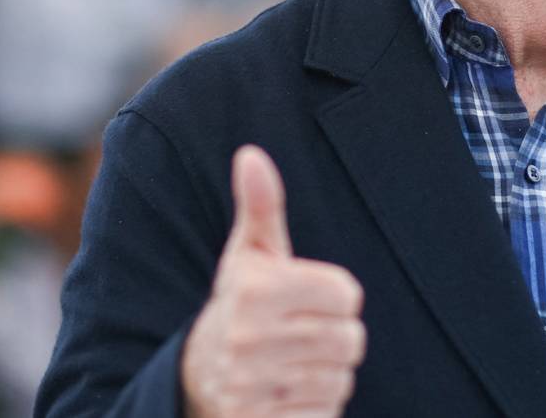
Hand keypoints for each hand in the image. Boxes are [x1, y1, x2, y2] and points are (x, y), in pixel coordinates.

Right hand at [181, 146, 365, 417]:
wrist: (194, 380)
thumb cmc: (238, 306)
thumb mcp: (247, 257)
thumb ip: (261, 206)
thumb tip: (252, 154)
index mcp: (255, 293)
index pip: (347, 295)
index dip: (337, 297)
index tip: (309, 300)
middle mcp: (250, 341)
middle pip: (351, 340)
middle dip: (335, 337)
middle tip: (302, 335)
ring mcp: (254, 389)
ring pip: (341, 380)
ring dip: (326, 374)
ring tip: (292, 364)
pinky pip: (326, 414)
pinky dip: (315, 408)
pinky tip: (287, 395)